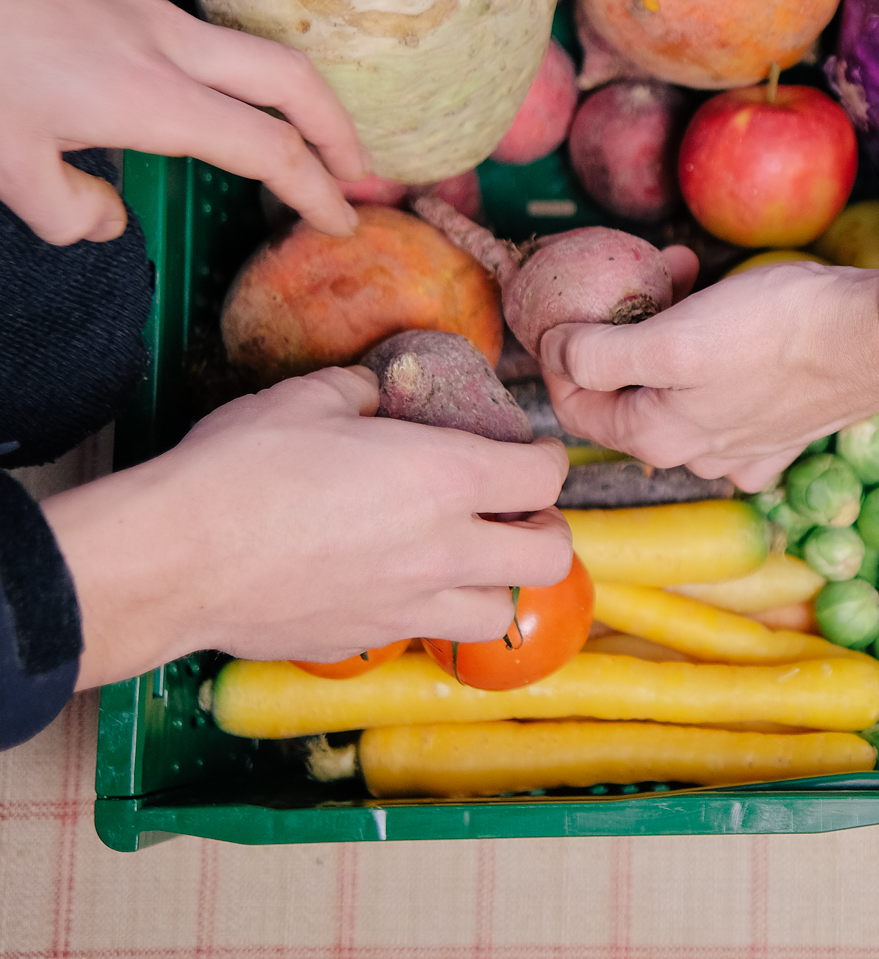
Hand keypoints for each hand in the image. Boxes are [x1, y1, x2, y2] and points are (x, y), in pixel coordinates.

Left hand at [0, 0, 367, 245]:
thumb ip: (66, 208)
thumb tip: (108, 222)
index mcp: (148, 100)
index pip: (267, 151)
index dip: (316, 190)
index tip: (339, 219)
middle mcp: (162, 42)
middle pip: (293, 81)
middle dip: (340, 130)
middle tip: (360, 172)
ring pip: (233, 45)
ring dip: (267, 92)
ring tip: (261, 127)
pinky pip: (167, 16)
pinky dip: (179, 53)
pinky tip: (135, 66)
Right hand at [41, 367, 571, 685]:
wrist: (173, 559)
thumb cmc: (238, 469)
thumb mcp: (306, 399)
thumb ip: (361, 392)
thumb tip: (375, 394)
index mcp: (446, 478)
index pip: (546, 476)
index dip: (545, 459)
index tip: (527, 452)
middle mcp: (444, 549)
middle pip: (551, 556)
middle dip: (545, 530)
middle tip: (515, 514)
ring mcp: (408, 605)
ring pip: (498, 612)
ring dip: (496, 584)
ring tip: (467, 559)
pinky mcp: (365, 641)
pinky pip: (422, 634)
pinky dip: (427, 612)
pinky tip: (396, 585)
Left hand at [541, 256, 878, 490]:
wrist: (875, 336)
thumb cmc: (776, 329)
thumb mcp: (672, 335)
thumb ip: (599, 354)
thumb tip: (555, 352)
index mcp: (656, 436)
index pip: (574, 402)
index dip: (560, 351)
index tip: (571, 302)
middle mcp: (695, 455)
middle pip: (628, 396)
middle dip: (622, 331)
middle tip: (646, 274)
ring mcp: (741, 450)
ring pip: (678, 396)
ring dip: (671, 339)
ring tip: (690, 280)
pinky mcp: (781, 435)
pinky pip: (729, 408)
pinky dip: (718, 371)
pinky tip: (731, 340)